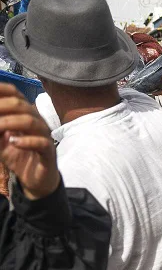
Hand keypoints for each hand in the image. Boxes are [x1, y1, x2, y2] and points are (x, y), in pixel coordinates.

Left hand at [0, 84, 59, 199]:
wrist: (35, 179)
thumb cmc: (17, 155)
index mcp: (24, 114)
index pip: (15, 94)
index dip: (1, 90)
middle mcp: (36, 121)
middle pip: (21, 105)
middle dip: (1, 107)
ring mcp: (44, 136)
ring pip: (31, 122)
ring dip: (10, 123)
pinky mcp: (49, 152)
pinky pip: (42, 143)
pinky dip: (26, 141)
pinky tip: (14, 142)